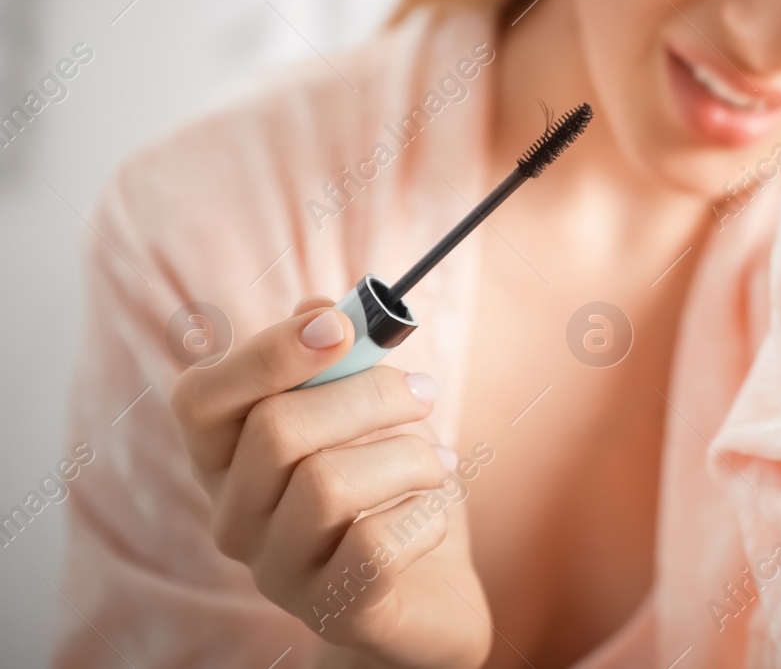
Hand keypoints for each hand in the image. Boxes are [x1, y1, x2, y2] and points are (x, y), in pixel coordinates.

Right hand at [171, 298, 491, 668]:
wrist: (430, 587)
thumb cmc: (388, 480)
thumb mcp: (364, 408)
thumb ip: (335, 355)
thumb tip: (321, 308)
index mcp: (225, 456)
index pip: (201, 397)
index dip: (268, 352)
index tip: (342, 327)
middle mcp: (232, 516)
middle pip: (277, 430)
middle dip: (369, 394)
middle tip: (425, 390)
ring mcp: (276, 571)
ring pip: (328, 485)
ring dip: (407, 456)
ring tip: (440, 461)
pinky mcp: (332, 610)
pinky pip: (374, 545)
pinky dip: (424, 514)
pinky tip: (433, 512)